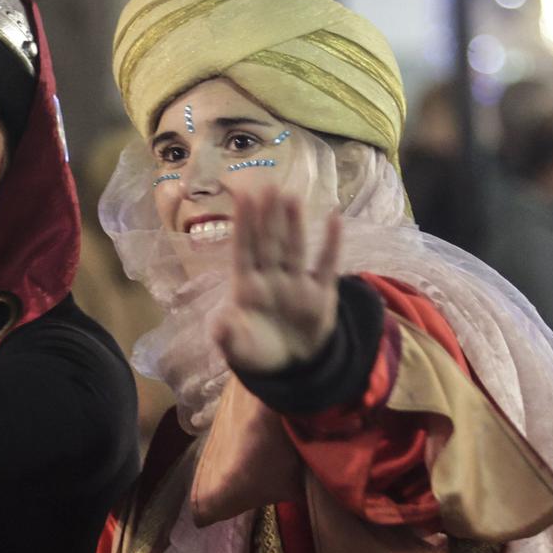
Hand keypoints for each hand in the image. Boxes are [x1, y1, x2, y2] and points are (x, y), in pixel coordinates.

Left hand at [213, 190, 341, 374]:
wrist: (290, 367)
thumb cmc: (257, 350)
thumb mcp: (238, 348)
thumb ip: (228, 336)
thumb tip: (219, 325)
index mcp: (246, 287)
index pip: (244, 249)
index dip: (244, 224)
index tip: (243, 197)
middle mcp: (271, 279)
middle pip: (269, 242)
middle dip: (268, 215)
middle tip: (268, 185)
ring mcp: (296, 284)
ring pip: (295, 248)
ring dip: (294, 223)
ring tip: (292, 197)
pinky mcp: (321, 294)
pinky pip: (326, 265)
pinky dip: (331, 243)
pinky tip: (333, 219)